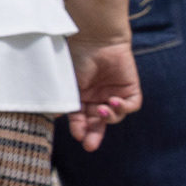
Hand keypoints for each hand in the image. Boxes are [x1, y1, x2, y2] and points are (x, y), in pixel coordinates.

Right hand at [64, 38, 142, 152]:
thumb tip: (55, 119)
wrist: (96, 40)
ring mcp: (114, 94)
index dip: (80, 129)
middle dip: (95, 135)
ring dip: (108, 118)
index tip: (79, 137)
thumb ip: (65, 102)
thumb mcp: (67, 83)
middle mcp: (97, 98)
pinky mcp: (130, 89)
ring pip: (115, 117)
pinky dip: (123, 108)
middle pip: (99, 123)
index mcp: (80, 97)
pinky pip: (130, 106)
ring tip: (102, 109)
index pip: (81, 120)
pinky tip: (113, 101)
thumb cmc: (76, 58)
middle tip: (90, 145)